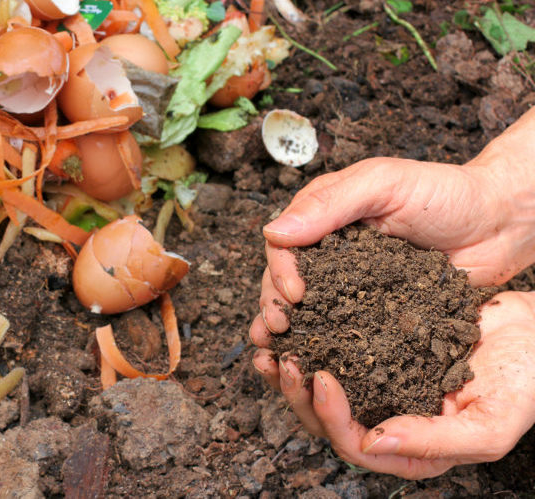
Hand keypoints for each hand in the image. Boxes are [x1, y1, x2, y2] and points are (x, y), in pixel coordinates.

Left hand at [251, 291, 534, 478]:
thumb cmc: (525, 381)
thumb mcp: (491, 422)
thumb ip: (436, 441)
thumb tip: (373, 441)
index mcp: (412, 449)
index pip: (355, 445)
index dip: (331, 417)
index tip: (320, 377)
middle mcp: (388, 420)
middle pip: (327, 421)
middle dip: (298, 394)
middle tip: (283, 359)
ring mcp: (379, 385)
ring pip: (321, 389)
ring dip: (291, 371)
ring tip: (271, 344)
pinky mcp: (375, 351)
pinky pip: (333, 350)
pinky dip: (309, 339)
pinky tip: (293, 323)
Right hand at [255, 106, 534, 340]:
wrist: (501, 224)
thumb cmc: (446, 193)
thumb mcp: (384, 184)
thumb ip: (330, 204)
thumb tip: (273, 232)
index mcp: (324, 217)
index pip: (283, 245)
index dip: (279, 270)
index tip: (294, 294)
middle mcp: (331, 252)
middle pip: (286, 280)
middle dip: (275, 305)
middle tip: (278, 329)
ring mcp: (352, 283)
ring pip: (309, 309)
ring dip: (291, 331)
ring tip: (280, 355)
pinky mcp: (375, 311)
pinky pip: (345, 329)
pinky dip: (326, 346)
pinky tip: (315, 364)